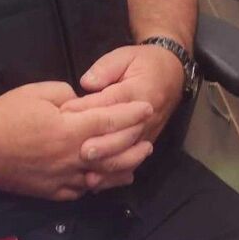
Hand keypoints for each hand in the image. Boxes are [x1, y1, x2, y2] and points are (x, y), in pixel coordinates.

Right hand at [0, 81, 152, 201]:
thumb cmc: (5, 115)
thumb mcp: (38, 92)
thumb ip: (66, 95)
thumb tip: (80, 104)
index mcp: (71, 130)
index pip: (111, 121)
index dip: (132, 114)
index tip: (147, 108)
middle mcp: (73, 158)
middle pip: (115, 152)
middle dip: (134, 142)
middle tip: (147, 135)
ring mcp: (63, 179)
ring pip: (104, 177)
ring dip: (124, 167)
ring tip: (137, 161)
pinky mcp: (52, 192)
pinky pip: (82, 190)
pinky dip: (98, 183)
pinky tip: (104, 179)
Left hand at [60, 44, 184, 190]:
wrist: (172, 72)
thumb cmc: (142, 62)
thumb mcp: (124, 56)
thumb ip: (105, 68)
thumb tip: (86, 83)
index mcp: (137, 92)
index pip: (110, 104)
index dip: (87, 111)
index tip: (65, 116)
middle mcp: (144, 117)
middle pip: (123, 136)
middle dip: (101, 146)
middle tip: (80, 153)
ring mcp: (147, 132)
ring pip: (128, 154)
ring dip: (108, 166)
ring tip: (88, 176)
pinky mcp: (146, 142)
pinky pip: (132, 162)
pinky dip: (116, 175)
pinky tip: (98, 183)